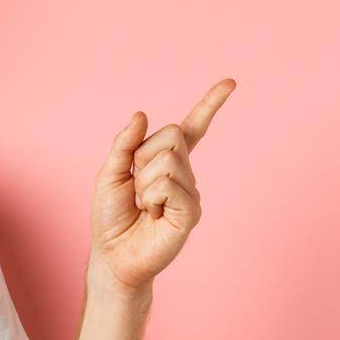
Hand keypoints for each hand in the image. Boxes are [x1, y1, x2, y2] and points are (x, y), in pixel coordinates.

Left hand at [89, 78, 235, 293]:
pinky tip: (154, 215)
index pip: (192, 128)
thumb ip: (124, 144)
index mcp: (166, 161)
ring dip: (144, 182)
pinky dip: (152, 197)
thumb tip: (142, 114)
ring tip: (144, 206)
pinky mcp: (192, 211)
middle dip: (143, 156)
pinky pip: (169, 184)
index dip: (210, 105)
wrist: (113, 256)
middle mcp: (184, 173)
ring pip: (168, 159)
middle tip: (137, 187)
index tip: (230, 83)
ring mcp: (191, 192)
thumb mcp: (110, 173)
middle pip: (172, 135)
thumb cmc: (111, 217)